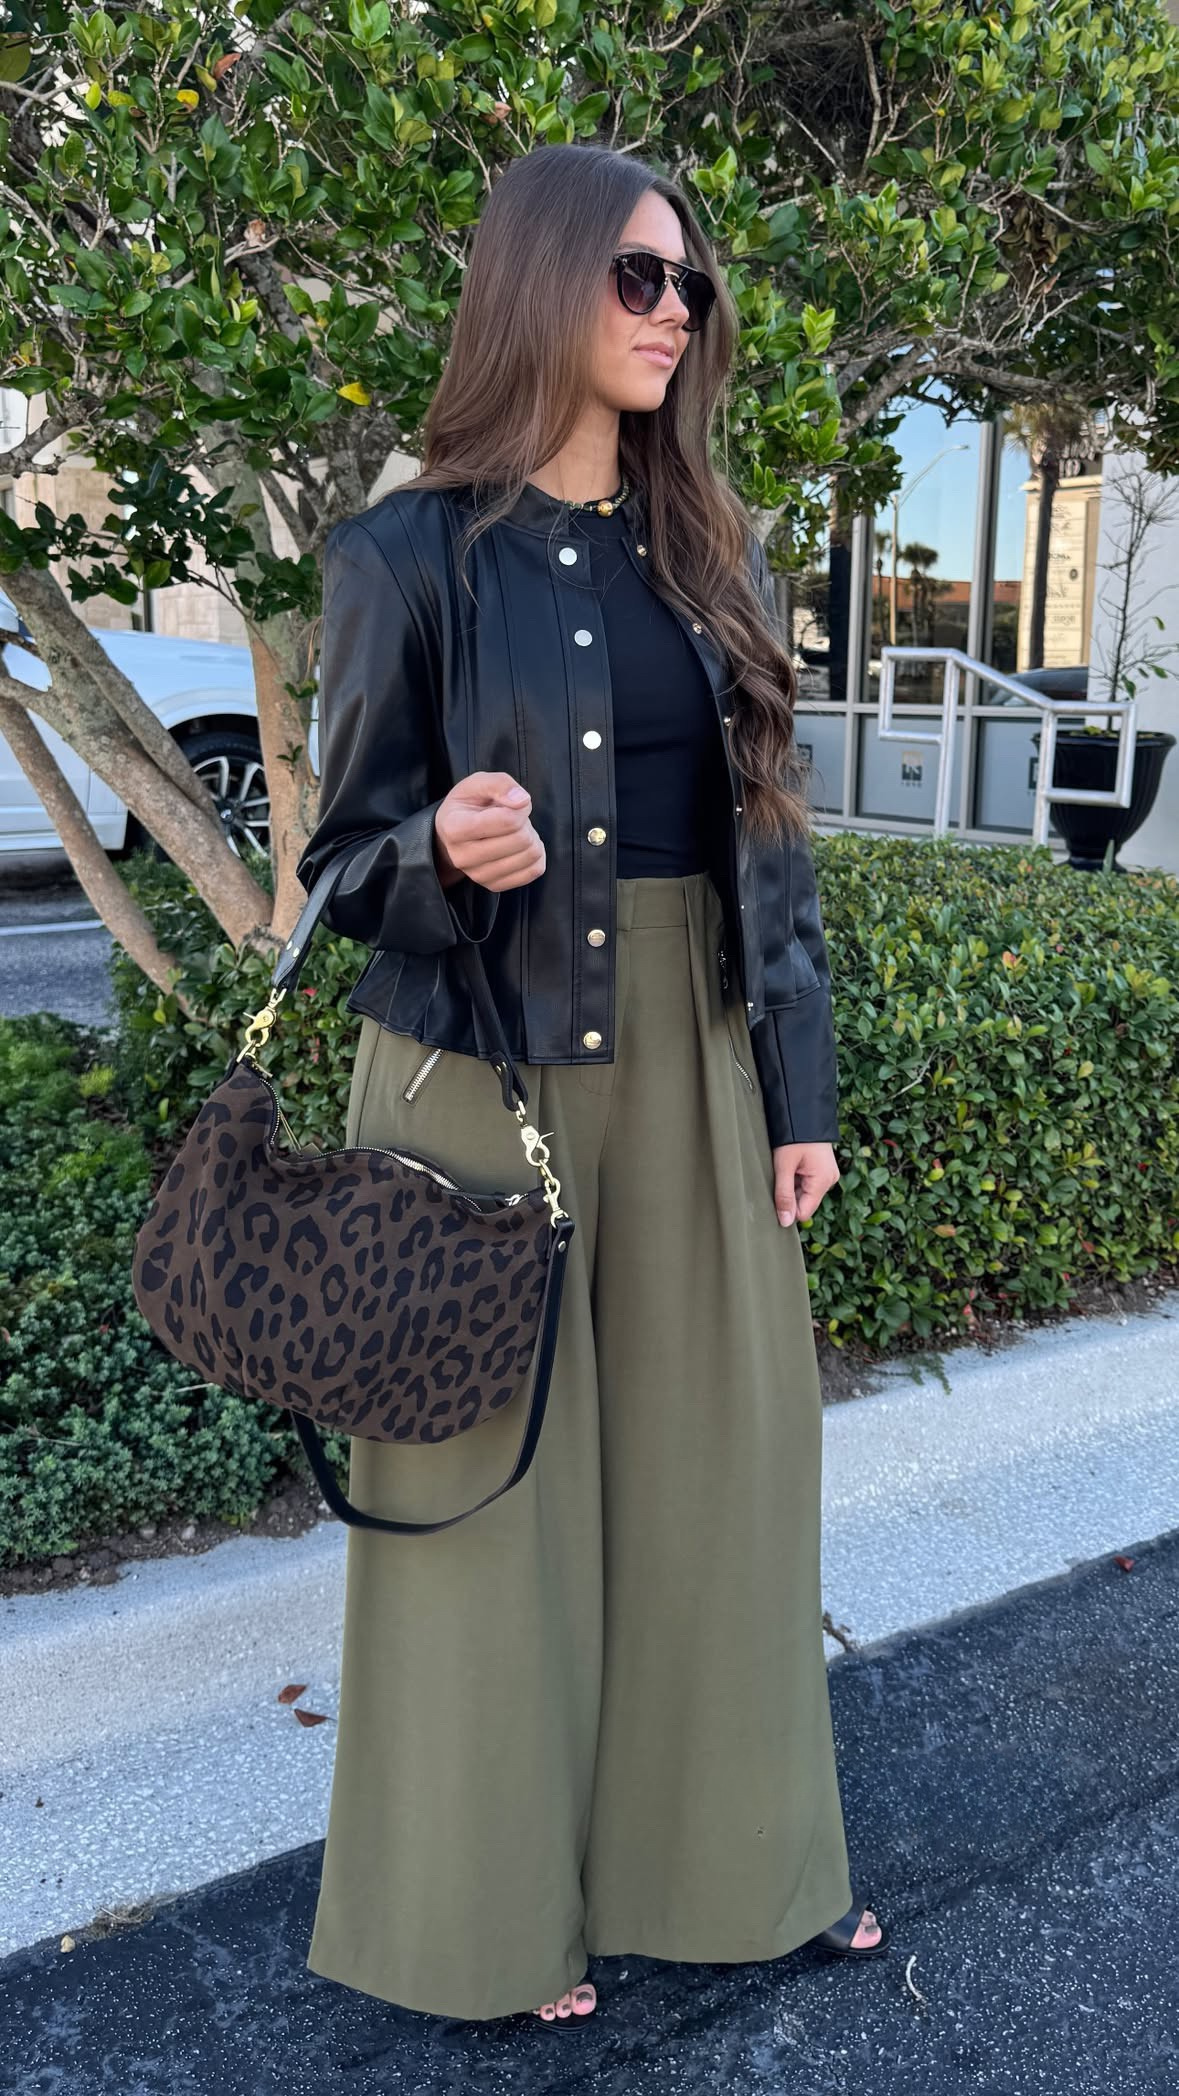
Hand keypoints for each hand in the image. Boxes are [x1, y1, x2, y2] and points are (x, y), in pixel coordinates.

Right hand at [434, 770, 545, 892]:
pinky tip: (521, 847)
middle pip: (521, 840)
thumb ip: (499, 784)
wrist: (453, 834)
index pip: (507, 821)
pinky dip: (536, 855)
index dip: (520, 807)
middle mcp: (463, 857)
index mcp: (455, 828)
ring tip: (515, 832)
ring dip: (531, 838)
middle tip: (513, 818)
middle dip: (525, 823)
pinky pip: (534, 871)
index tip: (512, 803)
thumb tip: (523, 801)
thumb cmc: (468, 805)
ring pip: (530, 856)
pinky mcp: (494, 885)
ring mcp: (478, 875)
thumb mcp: (477, 783)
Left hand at [772, 1141, 839, 1226]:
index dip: (787, 1209)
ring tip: (785, 1167)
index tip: (774, 1196)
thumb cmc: (793, 1137)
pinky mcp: (823, 1168)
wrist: (803, 1112)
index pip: (804, 1212)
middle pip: (804, 1202)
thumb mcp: (784, 1166)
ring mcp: (828, 1174)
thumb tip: (785, 1222)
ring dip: (792, 1185)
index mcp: (823, 1181)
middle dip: (789, 1194)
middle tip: (778, 1176)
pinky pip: (808, 1182)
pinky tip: (790, 1165)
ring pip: (804, 1192)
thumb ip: (784, 1195)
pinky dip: (796, 1177)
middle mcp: (829, 1179)